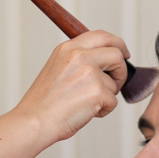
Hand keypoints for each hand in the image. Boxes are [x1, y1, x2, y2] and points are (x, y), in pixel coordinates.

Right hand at [14, 30, 130, 145]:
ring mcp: (89, 73)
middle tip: (116, 83)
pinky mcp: (97, 92)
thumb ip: (79, 61)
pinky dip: (103, 110)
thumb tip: (106, 63)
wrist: (34, 121)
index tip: (124, 53)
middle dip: (121, 70)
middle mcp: (79, 56)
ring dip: (106, 96)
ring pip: (114, 83)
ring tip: (84, 104)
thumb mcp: (57, 69)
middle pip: (116, 54)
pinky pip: (113, 102)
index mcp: (68, 48)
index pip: (101, 36)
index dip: (117, 44)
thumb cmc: (44, 103)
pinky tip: (84, 112)